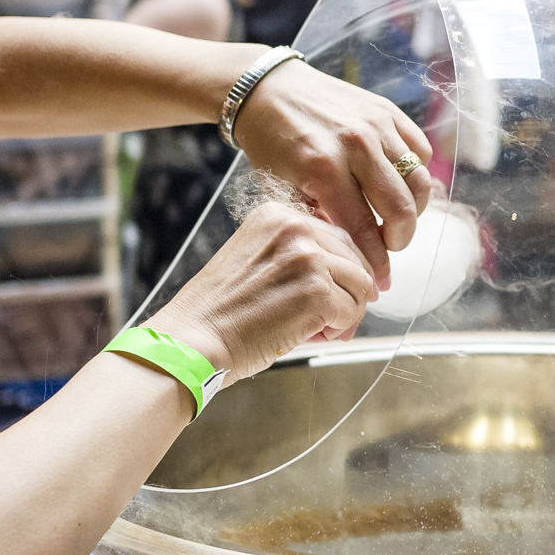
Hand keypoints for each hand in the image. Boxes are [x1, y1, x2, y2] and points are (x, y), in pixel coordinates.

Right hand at [157, 203, 378, 384]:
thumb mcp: (256, 260)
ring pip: (360, 285)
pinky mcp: (317, 292)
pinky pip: (351, 312)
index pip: (334, 236)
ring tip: (319, 328)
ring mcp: (307, 258)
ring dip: (346, 312)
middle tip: (334, 319)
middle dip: (349, 292)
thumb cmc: (219, 311)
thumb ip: (296, 257)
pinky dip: (339, 329)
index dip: (339, 270)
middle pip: (353, 258)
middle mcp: (294, 227)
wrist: (194, 339)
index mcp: (276, 214)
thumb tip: (343, 276)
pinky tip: (313, 335)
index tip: (338, 291)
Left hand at [227, 59, 433, 285]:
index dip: (376, 261)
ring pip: (419, 181)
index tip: (380, 281)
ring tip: (396, 219)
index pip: (364, 228)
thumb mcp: (282, 191)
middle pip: (402, 208)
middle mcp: (355, 144)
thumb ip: (319, 222)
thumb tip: (351, 258)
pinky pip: (421, 152)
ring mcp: (376, 124)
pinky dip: (416, 175)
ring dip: (414, 210)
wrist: (269, 90)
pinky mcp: (387, 110)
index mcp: (322, 168)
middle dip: (400, 240)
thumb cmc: (271, 145)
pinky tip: (398, 185)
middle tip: (389, 248)